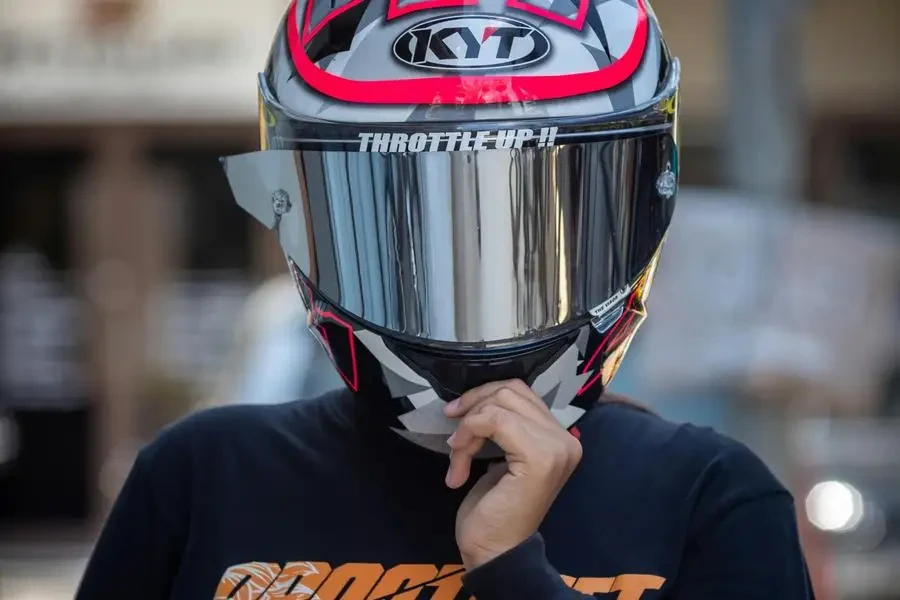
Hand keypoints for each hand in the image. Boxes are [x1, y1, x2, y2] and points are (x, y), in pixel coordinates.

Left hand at [443, 379, 582, 569]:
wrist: (496, 552)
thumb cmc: (495, 509)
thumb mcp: (502, 455)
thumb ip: (506, 425)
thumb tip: (480, 397)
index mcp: (560, 437)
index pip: (520, 391)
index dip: (482, 398)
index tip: (457, 419)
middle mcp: (565, 439)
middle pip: (510, 391)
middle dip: (473, 409)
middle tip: (454, 440)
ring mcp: (556, 447)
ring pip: (500, 404)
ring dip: (468, 426)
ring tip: (457, 456)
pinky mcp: (539, 457)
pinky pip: (495, 421)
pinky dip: (468, 435)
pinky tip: (459, 464)